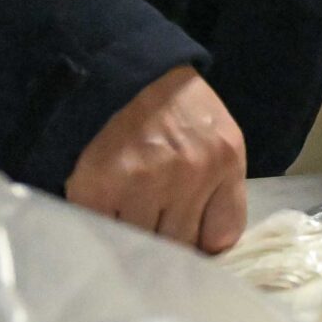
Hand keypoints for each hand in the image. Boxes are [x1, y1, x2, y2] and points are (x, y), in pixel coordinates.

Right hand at [65, 66, 247, 252]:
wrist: (123, 74)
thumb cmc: (177, 109)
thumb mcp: (220, 137)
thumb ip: (221, 189)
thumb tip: (207, 248)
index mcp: (224, 160)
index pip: (222, 236)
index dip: (204, 244)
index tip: (191, 239)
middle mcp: (187, 175)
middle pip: (180, 246)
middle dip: (168, 240)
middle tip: (155, 222)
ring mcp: (141, 184)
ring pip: (143, 245)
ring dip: (135, 236)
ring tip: (130, 212)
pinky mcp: (98, 190)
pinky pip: (105, 233)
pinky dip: (105, 228)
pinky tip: (108, 207)